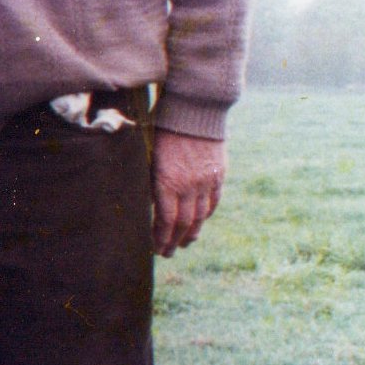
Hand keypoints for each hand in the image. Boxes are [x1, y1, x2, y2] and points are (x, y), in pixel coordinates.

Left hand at [152, 130, 225, 256]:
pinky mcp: (219, 173)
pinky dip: (207, 214)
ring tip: (185, 243)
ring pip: (201, 215)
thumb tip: (144, 201)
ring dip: (192, 232)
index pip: (165, 220)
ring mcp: (206, 181)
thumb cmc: (162, 129)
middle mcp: (189, 186)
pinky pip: (214, 200)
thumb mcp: (147, 154)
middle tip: (167, 253)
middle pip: (184, 222)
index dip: (160, 237)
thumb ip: (148, 179)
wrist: (196, 111)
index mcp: (167, 182)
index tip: (155, 248)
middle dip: (174, 240)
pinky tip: (201, 221)